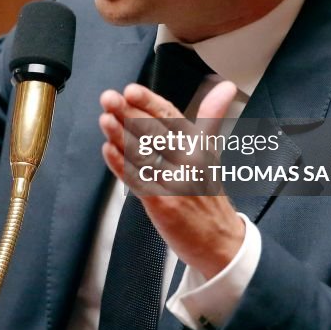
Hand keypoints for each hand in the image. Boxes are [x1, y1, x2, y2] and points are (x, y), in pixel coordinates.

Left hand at [99, 80, 244, 277]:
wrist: (222, 242)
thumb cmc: (208, 195)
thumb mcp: (211, 153)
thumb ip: (211, 118)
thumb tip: (225, 86)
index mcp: (199, 145)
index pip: (172, 117)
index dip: (149, 102)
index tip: (131, 90)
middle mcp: (190, 162)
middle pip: (155, 131)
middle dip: (128, 113)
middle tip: (109, 98)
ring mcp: (177, 183)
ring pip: (144, 154)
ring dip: (120, 135)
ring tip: (105, 119)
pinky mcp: (164, 204)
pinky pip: (138, 181)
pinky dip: (121, 165)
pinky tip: (109, 150)